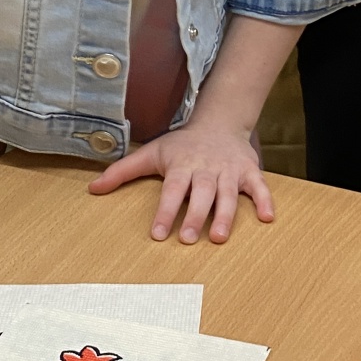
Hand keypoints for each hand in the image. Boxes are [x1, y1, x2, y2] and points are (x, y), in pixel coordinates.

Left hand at [88, 117, 273, 244]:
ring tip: (219, 237)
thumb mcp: (151, 152)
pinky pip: (259, 186)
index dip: (164, 211)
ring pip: (228, 194)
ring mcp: (229, 170)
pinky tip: (268, 217)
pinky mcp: (248, 171)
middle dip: (195, 216)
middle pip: (201, 193)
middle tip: (189, 239)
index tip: (157, 233)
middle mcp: (206, 168)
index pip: (172, 190)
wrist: (219, 121)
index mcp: (182, 165)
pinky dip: (265, 200)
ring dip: (225, 215)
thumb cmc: (182, 144)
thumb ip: (122, 171)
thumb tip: (92, 188)